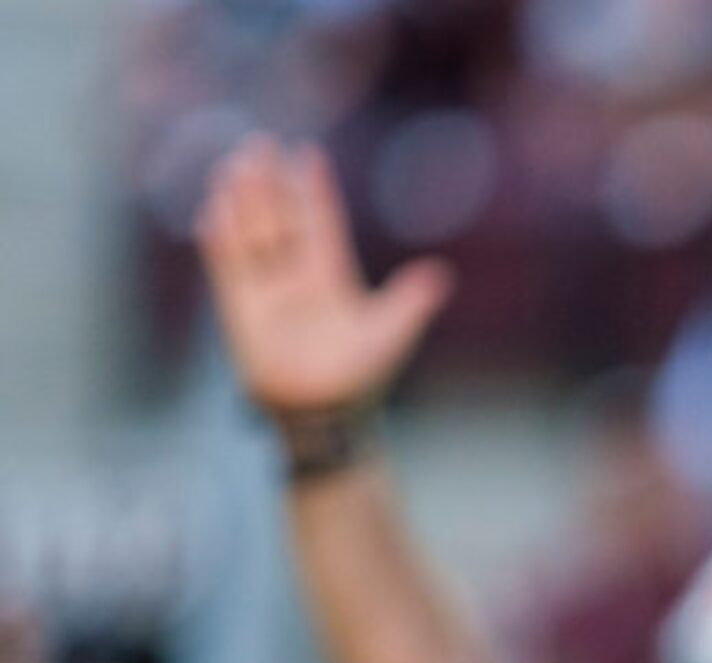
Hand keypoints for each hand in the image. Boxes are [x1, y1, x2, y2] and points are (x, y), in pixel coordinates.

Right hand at [196, 136, 452, 415]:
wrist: (326, 413)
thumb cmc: (361, 377)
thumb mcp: (390, 333)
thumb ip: (411, 301)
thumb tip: (441, 273)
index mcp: (332, 278)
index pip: (322, 225)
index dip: (315, 192)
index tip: (309, 155)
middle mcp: (297, 279)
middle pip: (280, 220)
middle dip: (271, 185)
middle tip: (260, 143)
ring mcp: (267, 292)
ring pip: (252, 237)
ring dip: (243, 203)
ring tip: (235, 166)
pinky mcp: (242, 311)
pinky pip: (228, 270)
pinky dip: (222, 243)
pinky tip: (213, 212)